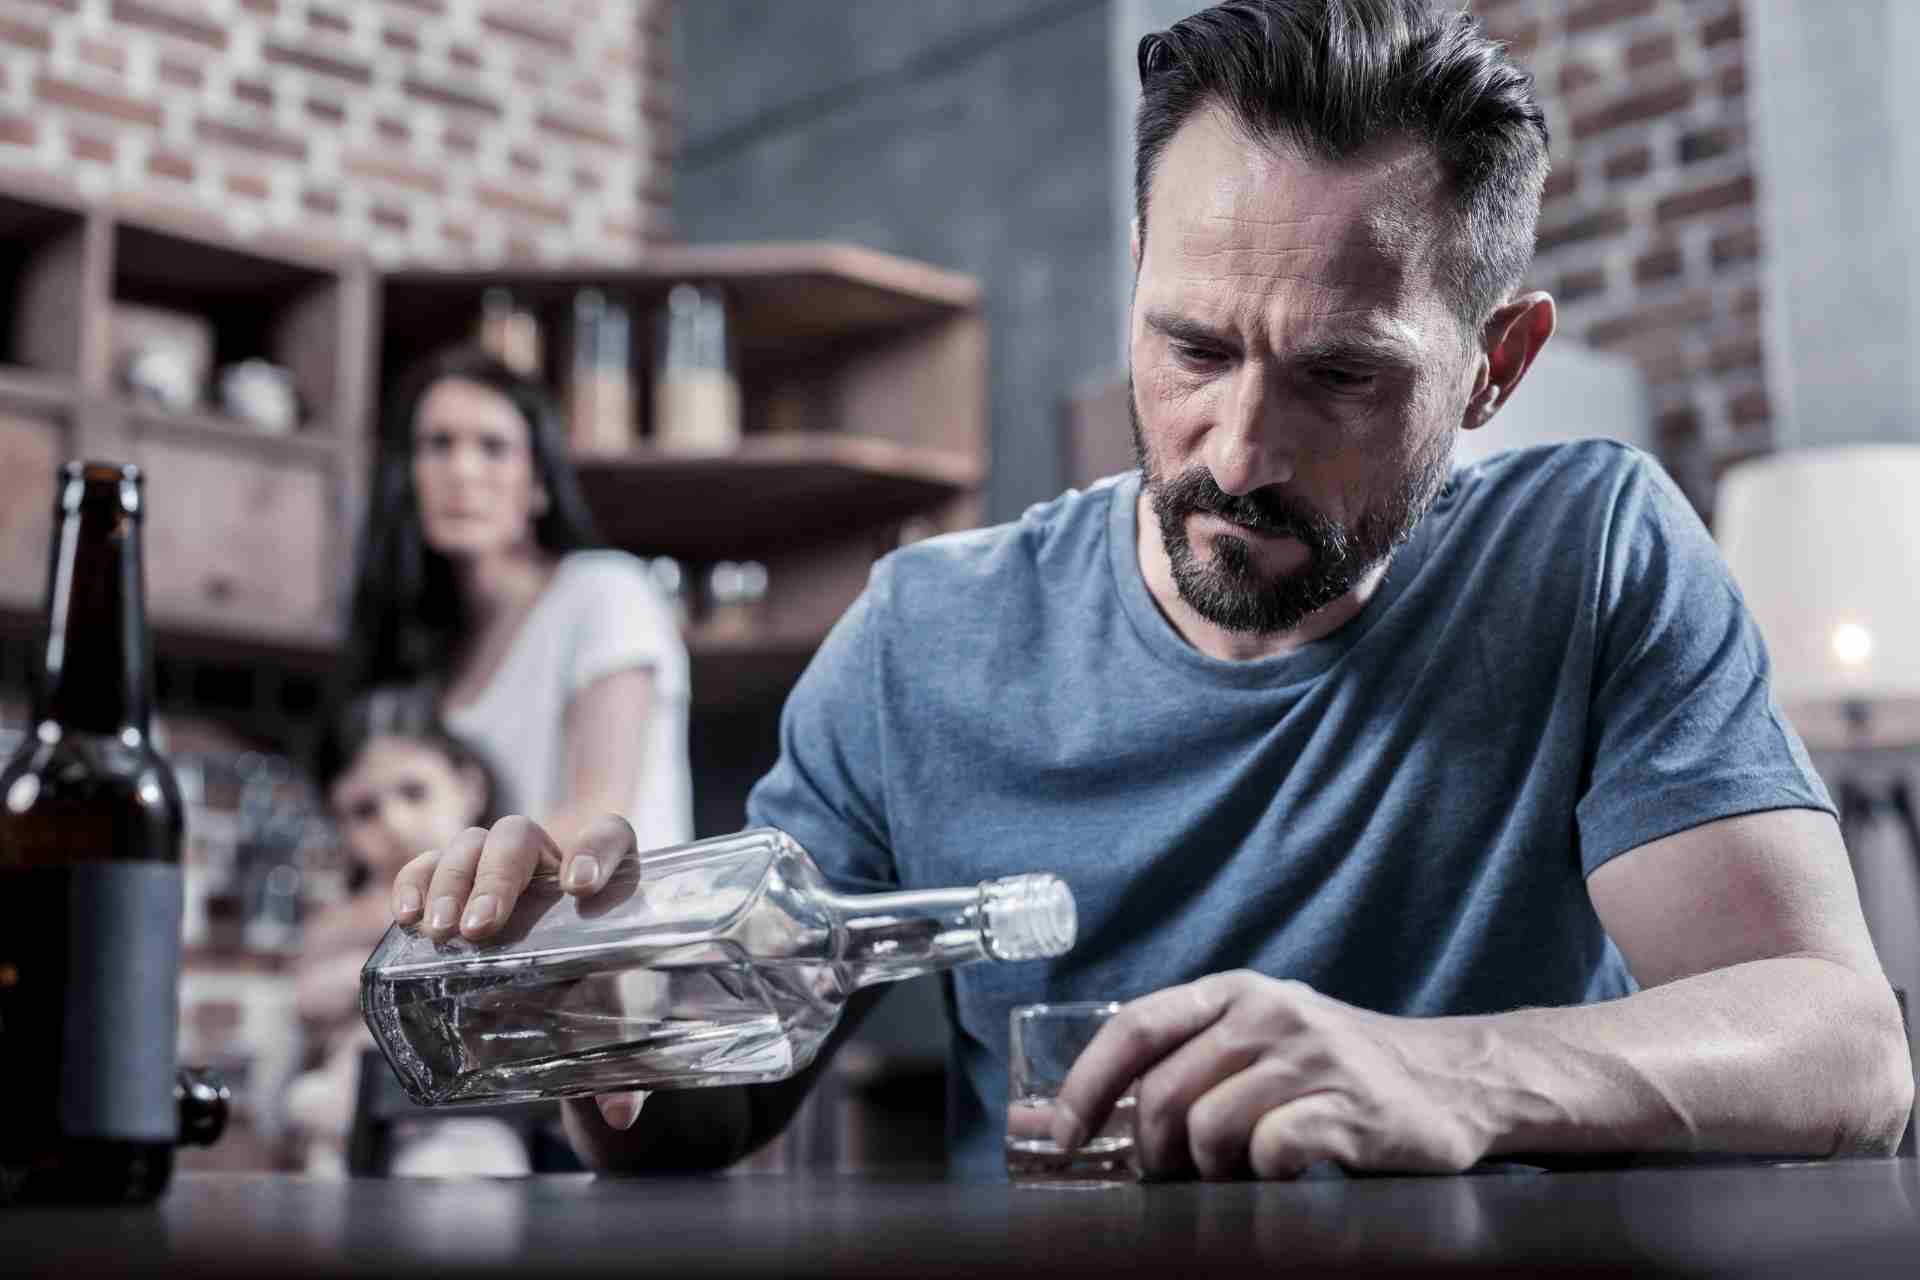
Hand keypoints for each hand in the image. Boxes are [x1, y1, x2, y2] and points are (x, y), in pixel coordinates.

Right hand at [390, 811, 648, 1130]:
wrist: (569, 1005)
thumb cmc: (602, 1000)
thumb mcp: (616, 1024)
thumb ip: (624, 1060)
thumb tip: (618, 1111)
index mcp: (608, 882)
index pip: (609, 835)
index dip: (595, 849)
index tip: (580, 887)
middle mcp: (553, 865)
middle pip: (522, 838)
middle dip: (498, 877)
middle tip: (481, 929)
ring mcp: (503, 871)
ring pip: (473, 843)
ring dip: (452, 882)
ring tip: (442, 933)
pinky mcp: (459, 887)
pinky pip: (430, 863)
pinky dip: (414, 881)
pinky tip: (406, 915)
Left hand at [1052, 970, 1494, 1179]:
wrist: (1452, 1080)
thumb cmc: (1336, 1070)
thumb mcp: (1259, 1040)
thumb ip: (1184, 1063)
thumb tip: (1069, 1117)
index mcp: (1232, 992)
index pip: (1134, 1028)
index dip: (1084, 1086)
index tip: (1058, 1136)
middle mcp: (1267, 1012)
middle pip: (1162, 1093)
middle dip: (1150, 1153)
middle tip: (1172, 1177)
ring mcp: (1310, 1056)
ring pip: (1208, 1128)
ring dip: (1209, 1171)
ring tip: (1237, 1174)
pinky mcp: (1348, 1105)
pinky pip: (1269, 1151)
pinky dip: (1264, 1176)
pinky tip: (1285, 1172)